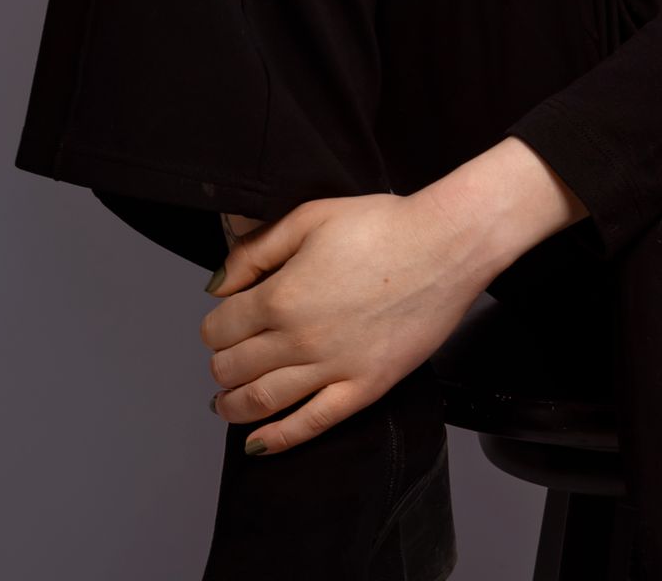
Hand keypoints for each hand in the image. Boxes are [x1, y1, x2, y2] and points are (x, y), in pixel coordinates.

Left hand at [199, 187, 492, 454]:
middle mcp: (299, 339)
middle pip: (234, 368)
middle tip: (226, 358)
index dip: (215, 326)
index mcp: (282, 295)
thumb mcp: (311, 217)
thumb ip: (257, 250)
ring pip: (262, 402)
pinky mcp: (364, 388)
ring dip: (233, 406)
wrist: (446, 244)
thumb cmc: (382, 224)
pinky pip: (311, 425)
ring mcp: (333, 368)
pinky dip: (277, 439)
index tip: (223, 322)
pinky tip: (258, 443)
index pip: (221, 328)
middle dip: (221, 365)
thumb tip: (218, 285)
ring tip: (226, 402)